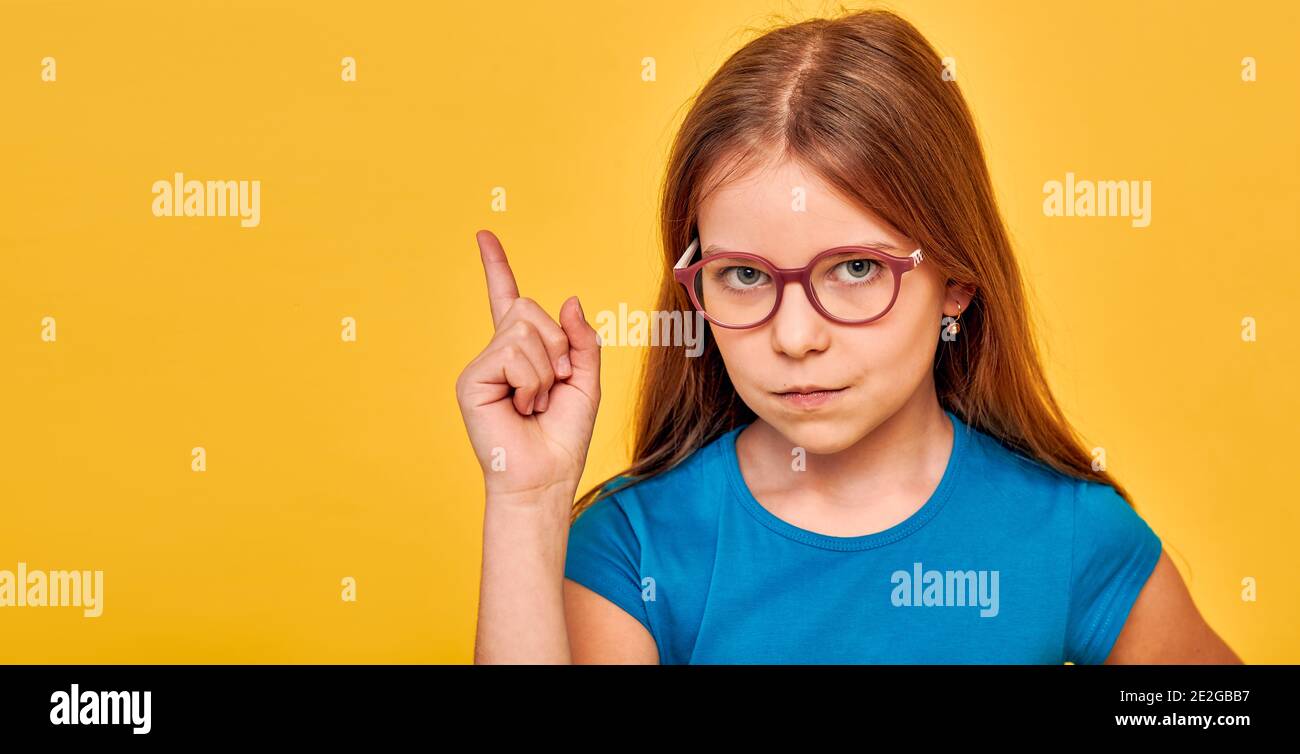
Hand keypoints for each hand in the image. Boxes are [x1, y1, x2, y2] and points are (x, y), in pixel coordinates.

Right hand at [455, 230, 601, 500]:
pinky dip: (530, 379)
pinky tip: (521, 406)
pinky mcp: (472, 379)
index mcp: (521, 351)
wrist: (545, 478)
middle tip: (552, 387)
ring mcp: (482, 365)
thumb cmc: (563, 437)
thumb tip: (569, 300)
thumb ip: (581, 340)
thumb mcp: (586, 381)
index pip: (507, 299)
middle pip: (528, 309)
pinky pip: (512, 352)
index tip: (484, 235)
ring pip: (523, 330)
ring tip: (536, 402)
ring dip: (545, 369)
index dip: (496, 267)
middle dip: (556, 346)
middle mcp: (497, 353)